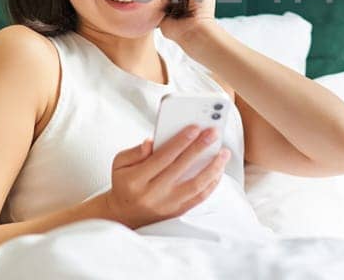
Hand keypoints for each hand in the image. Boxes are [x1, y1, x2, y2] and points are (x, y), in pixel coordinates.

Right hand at [100, 125, 229, 228]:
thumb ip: (135, 151)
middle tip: (213, 133)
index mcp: (136, 180)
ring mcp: (167, 205)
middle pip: (181, 168)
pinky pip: (199, 197)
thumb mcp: (119, 164)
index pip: (163, 157)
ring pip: (195, 185)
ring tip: (223, 152)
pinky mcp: (177, 212)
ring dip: (213, 167)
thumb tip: (152, 142)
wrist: (124, 214)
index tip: (195, 127)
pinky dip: (212, 183)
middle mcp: (153, 194)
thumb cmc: (125, 183)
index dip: (180, 141)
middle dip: (200, 148)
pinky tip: (219, 170)